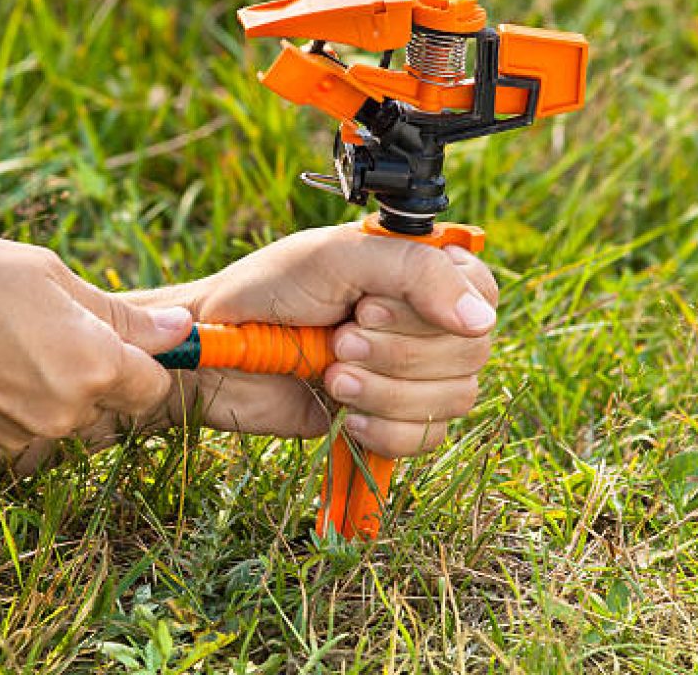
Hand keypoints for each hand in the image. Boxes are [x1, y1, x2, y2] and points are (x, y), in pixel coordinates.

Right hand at [0, 227, 191, 453]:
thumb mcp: (49, 275)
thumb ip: (120, 313)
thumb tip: (179, 331)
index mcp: (93, 367)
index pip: (154, 386)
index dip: (141, 360)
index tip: (119, 335)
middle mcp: (63, 414)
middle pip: (105, 404)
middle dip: (91, 372)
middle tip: (44, 325)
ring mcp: (15, 438)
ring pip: (55, 417)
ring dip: (44, 386)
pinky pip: (9, 427)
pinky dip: (1, 402)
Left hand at [131, 223, 497, 457]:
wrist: (215, 357)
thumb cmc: (265, 291)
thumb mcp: (337, 259)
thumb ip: (415, 274)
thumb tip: (482, 320)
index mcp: (415, 272)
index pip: (481, 291)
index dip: (438, 309)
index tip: (372, 309)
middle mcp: (419, 320)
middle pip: (471, 350)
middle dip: (400, 354)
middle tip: (341, 340)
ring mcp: (406, 372)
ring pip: (455, 397)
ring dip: (389, 392)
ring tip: (331, 375)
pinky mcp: (386, 416)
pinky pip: (426, 438)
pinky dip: (386, 430)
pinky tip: (345, 414)